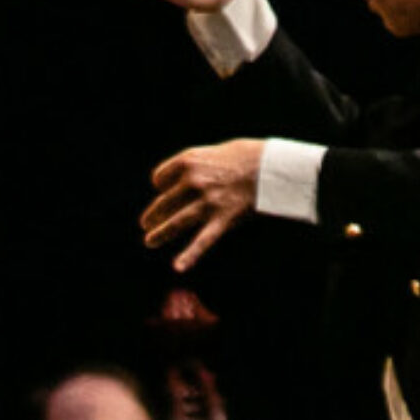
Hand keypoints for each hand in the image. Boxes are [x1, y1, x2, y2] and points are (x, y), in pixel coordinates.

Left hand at [143, 140, 264, 271]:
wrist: (273, 165)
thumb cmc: (248, 156)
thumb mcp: (216, 151)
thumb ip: (197, 165)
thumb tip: (184, 183)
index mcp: (188, 161)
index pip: (160, 178)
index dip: (160, 185)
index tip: (163, 190)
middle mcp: (193, 181)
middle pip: (165, 202)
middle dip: (154, 214)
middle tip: (146, 223)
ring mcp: (207, 201)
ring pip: (177, 222)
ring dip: (161, 233)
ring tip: (150, 241)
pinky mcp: (223, 219)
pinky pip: (203, 240)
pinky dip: (190, 255)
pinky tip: (178, 267)